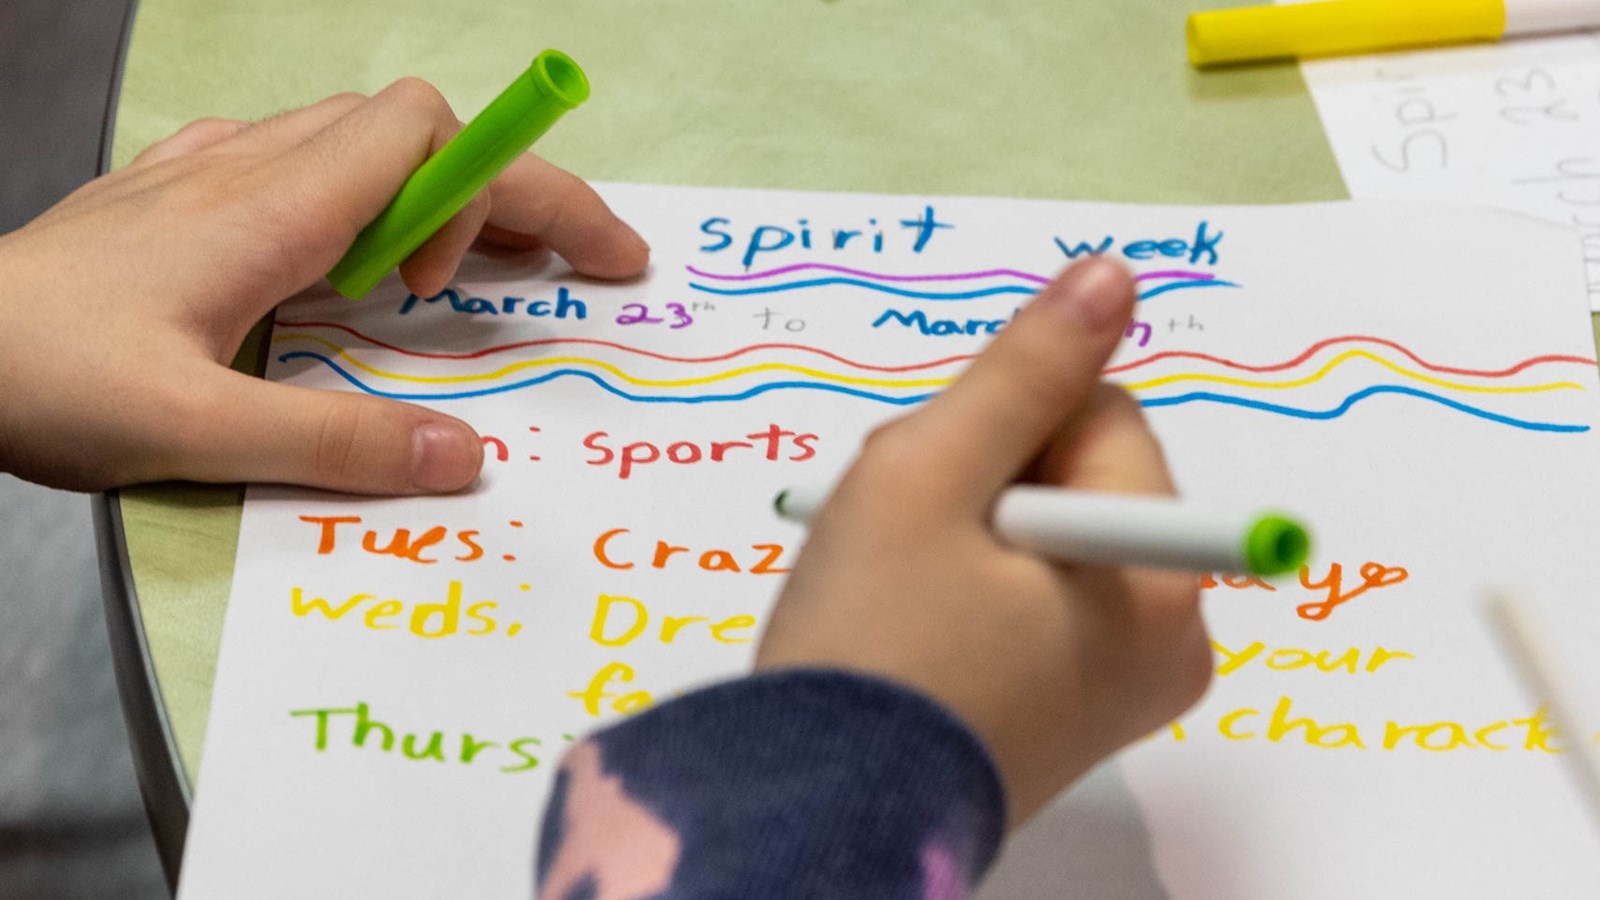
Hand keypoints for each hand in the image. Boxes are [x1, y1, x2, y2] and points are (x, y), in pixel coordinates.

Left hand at [0, 79, 648, 493]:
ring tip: (465, 290)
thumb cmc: (42, 377)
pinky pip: (307, 163)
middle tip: (580, 272)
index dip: (511, 187)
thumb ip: (335, 447)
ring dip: (441, 202)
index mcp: (274, 207)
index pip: (431, 135)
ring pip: (366, 144)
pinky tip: (353, 269)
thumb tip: (467, 459)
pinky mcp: (182, 193)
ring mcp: (214, 171)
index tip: (540, 277)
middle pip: (421, 133)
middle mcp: (255, 168)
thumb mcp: (194, 433)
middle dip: (514, 193)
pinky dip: (371, 203)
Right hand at [755, 257, 1211, 827]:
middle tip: (905, 542)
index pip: (1099, 416)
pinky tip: (919, 619)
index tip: (936, 489)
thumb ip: (1024, 368)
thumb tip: (1111, 276)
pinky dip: (979, 586)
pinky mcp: (1082, 712)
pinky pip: (1044, 597)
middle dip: (985, 479)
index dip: (999, 428)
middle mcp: (1171, 636)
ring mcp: (1129, 684)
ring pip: (1053, 529)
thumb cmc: (867, 645)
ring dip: (971, 529)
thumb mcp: (928, 474)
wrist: (814, 811)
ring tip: (901, 586)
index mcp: (1157, 578)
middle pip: (1081, 473)